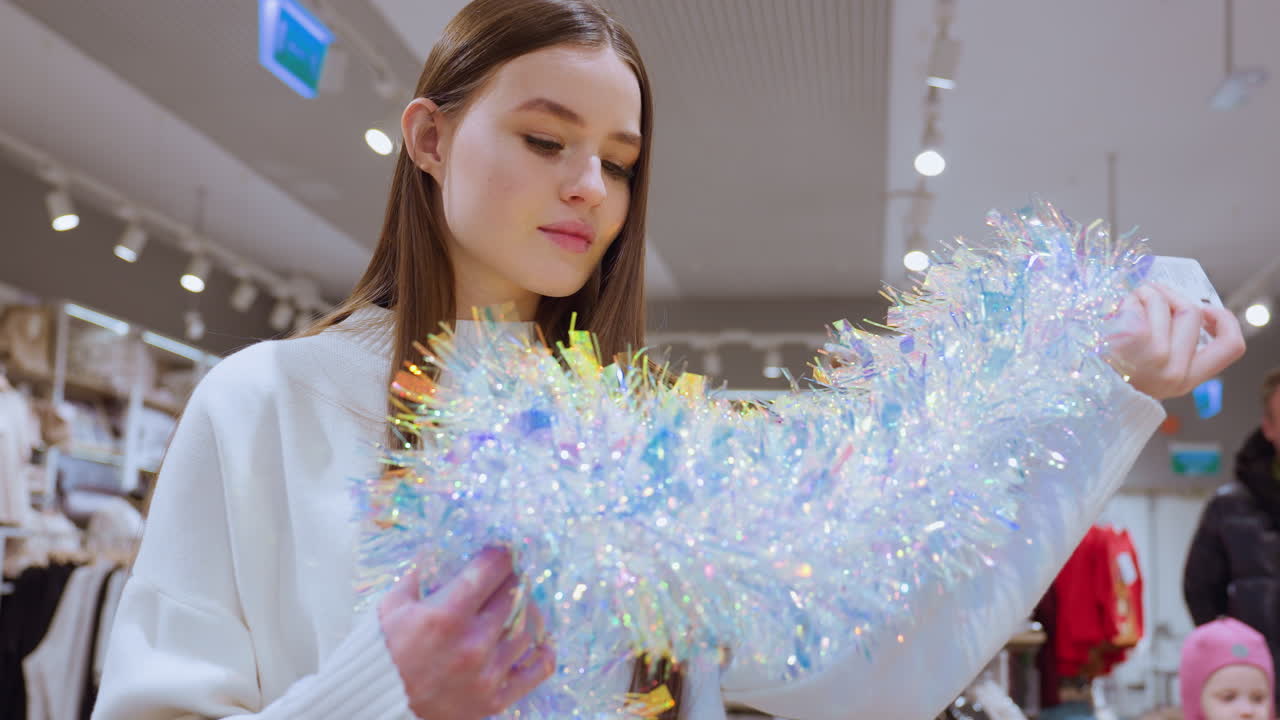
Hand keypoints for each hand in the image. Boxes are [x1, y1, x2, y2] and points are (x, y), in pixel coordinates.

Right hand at [378, 548, 554, 719]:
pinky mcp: (495, 699)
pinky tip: (542, 639)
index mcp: (446, 615)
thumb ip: (419, 576)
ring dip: (527, 611)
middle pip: (513, 595)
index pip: (491, 569)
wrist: (377, 707)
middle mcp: (472, 643)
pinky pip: (536, 671)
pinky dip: (544, 652)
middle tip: (510, 575)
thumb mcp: (392, 607)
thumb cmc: (383, 655)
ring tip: (519, 604)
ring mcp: (487, 673)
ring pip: (527, 629)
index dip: (500, 554)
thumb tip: (439, 551)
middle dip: (513, 579)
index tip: (503, 551)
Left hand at [1106, 283, 1245, 399]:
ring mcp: (1155, 357)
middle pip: (1192, 313)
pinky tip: (1114, 313)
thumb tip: (1177, 303)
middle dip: (1170, 294)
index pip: (1230, 346)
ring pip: (1165, 303)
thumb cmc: (1112, 374)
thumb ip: (1173, 344)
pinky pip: (1138, 304)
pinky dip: (1126, 301)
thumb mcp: (1153, 370)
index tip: (1207, 309)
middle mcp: (1176, 371)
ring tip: (1126, 304)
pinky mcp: (1132, 342)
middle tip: (1150, 293)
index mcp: (1187, 379)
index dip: (1225, 320)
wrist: (1078, 392)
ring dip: (1145, 294)